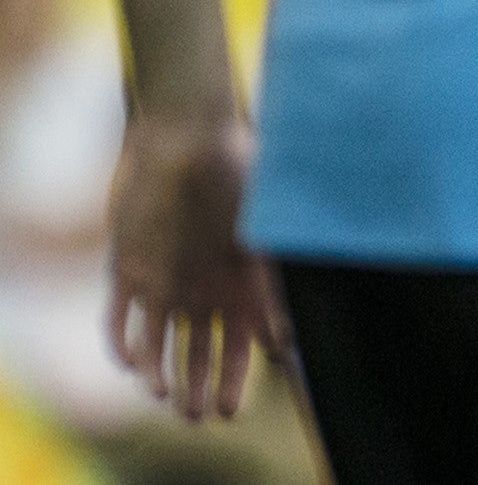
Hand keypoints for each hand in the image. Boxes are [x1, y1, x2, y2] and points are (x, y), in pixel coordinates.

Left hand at [107, 108, 281, 421]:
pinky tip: (131, 364)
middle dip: (201, 387)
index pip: (243, 344)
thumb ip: (272, 287)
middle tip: (200, 416)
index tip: (235, 406)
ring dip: (159, 375)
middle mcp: (203, 288)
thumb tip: (285, 342)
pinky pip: (119, 319)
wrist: (188, 134)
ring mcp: (163, 281)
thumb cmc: (239, 173)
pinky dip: (122, 344)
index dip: (240, 377)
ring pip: (158, 345)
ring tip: (164, 397)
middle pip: (201, 352)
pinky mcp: (127, 269)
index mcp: (242, 282)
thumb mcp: (265, 231)